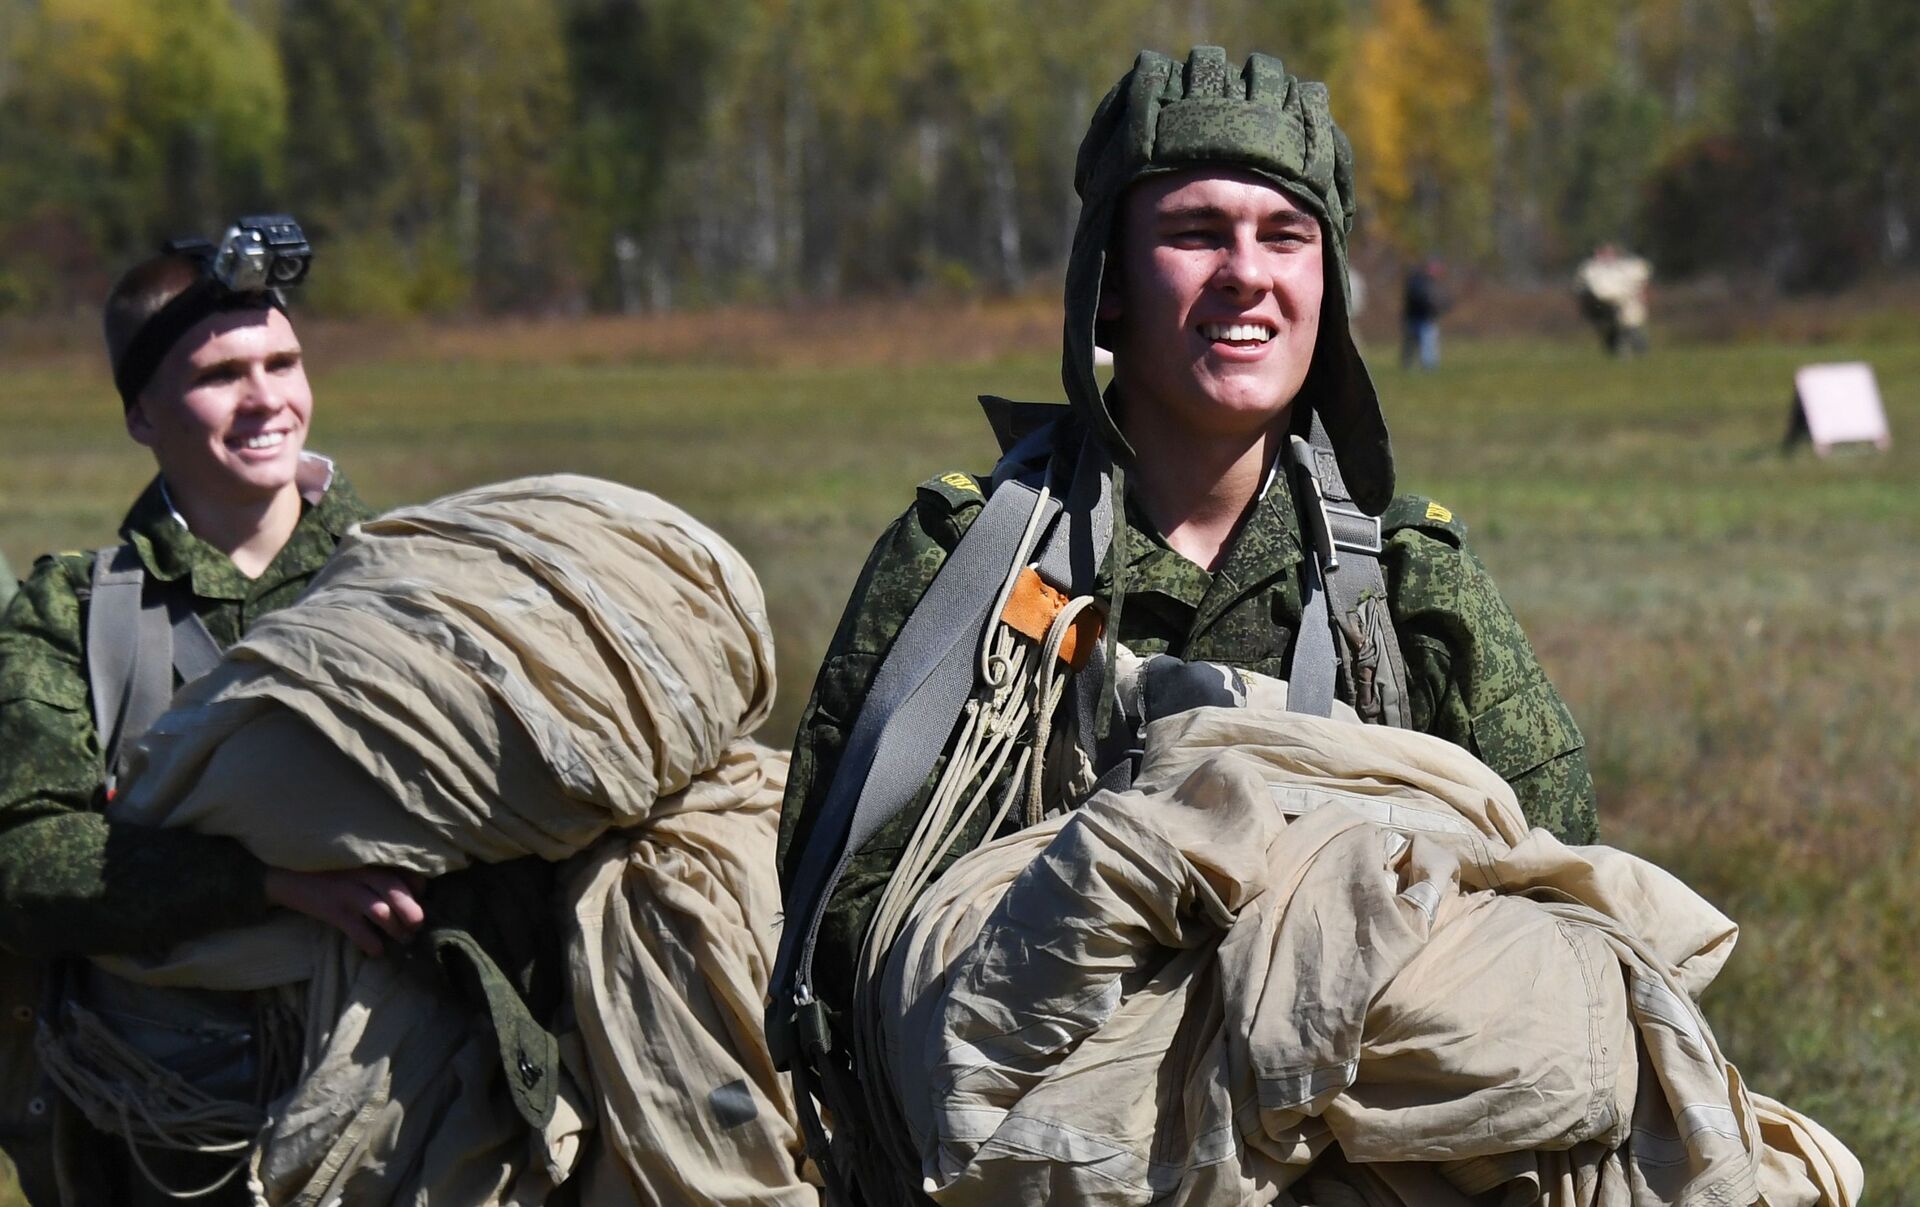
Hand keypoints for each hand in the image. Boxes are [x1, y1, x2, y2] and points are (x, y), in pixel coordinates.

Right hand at [263, 866, 425, 955]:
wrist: (282, 874)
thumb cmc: (322, 868)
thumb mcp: (351, 862)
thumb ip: (374, 870)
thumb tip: (407, 888)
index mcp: (368, 860)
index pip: (402, 871)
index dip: (417, 886)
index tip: (420, 897)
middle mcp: (361, 873)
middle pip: (396, 890)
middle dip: (411, 910)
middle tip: (417, 925)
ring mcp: (347, 892)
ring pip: (381, 912)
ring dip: (395, 929)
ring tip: (402, 939)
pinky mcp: (333, 910)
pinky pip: (358, 930)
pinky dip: (371, 942)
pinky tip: (376, 950)